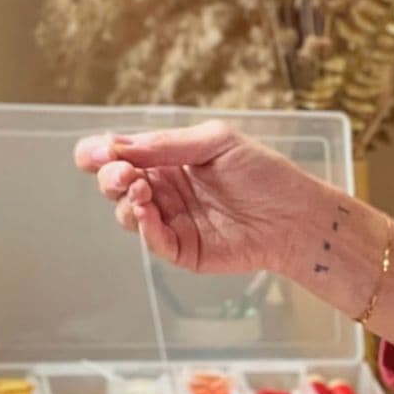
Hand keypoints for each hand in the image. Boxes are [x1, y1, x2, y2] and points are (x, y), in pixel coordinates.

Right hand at [72, 119, 314, 275]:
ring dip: (125, 201)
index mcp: (166, 159)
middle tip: (123, 174)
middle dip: (109, 177)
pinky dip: (144, 226)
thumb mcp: (215, 143)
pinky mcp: (183, 250)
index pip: (117, 154)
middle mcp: (163, 189)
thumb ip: (167, 144)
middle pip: (112, 184)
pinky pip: (152, 241)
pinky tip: (147, 211)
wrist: (296, 215)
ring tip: (141, 189)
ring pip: (125, 215)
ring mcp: (170, 221)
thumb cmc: (263, 174)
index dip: (98, 152)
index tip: (102, 151)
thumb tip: (118, 145)